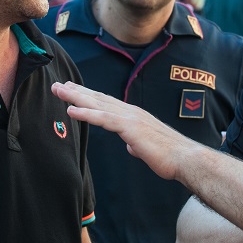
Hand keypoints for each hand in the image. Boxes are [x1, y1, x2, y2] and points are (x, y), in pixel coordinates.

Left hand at [51, 81, 201, 180]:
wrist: (185, 158)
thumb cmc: (169, 156)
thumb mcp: (147, 147)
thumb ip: (136, 143)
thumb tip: (132, 146)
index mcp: (133, 115)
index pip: (106, 102)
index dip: (87, 95)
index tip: (72, 89)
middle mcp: (130, 112)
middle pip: (98, 98)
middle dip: (76, 91)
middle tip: (58, 84)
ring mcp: (130, 117)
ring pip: (97, 104)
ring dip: (75, 97)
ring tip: (58, 91)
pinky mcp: (130, 127)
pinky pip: (103, 119)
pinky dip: (86, 113)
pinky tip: (71, 110)